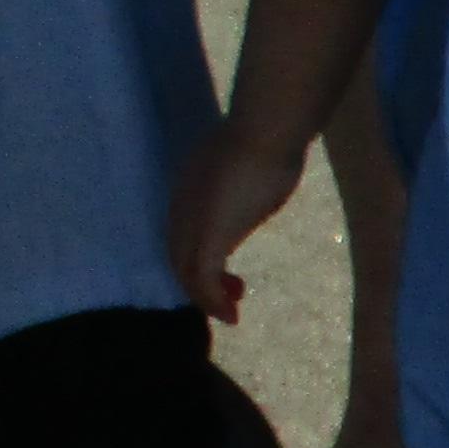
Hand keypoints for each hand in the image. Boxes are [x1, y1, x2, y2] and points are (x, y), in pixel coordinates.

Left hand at [167, 119, 312, 324]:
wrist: (265, 132)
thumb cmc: (269, 139)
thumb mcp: (255, 161)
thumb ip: (250, 176)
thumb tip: (267, 175)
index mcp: (190, 187)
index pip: (183, 232)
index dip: (198, 256)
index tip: (226, 269)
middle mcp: (182, 208)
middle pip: (179, 256)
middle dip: (201, 282)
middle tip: (231, 298)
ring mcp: (193, 223)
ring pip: (187, 271)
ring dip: (208, 298)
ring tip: (231, 314)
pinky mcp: (208, 237)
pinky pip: (203, 279)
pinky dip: (213, 301)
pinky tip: (230, 315)